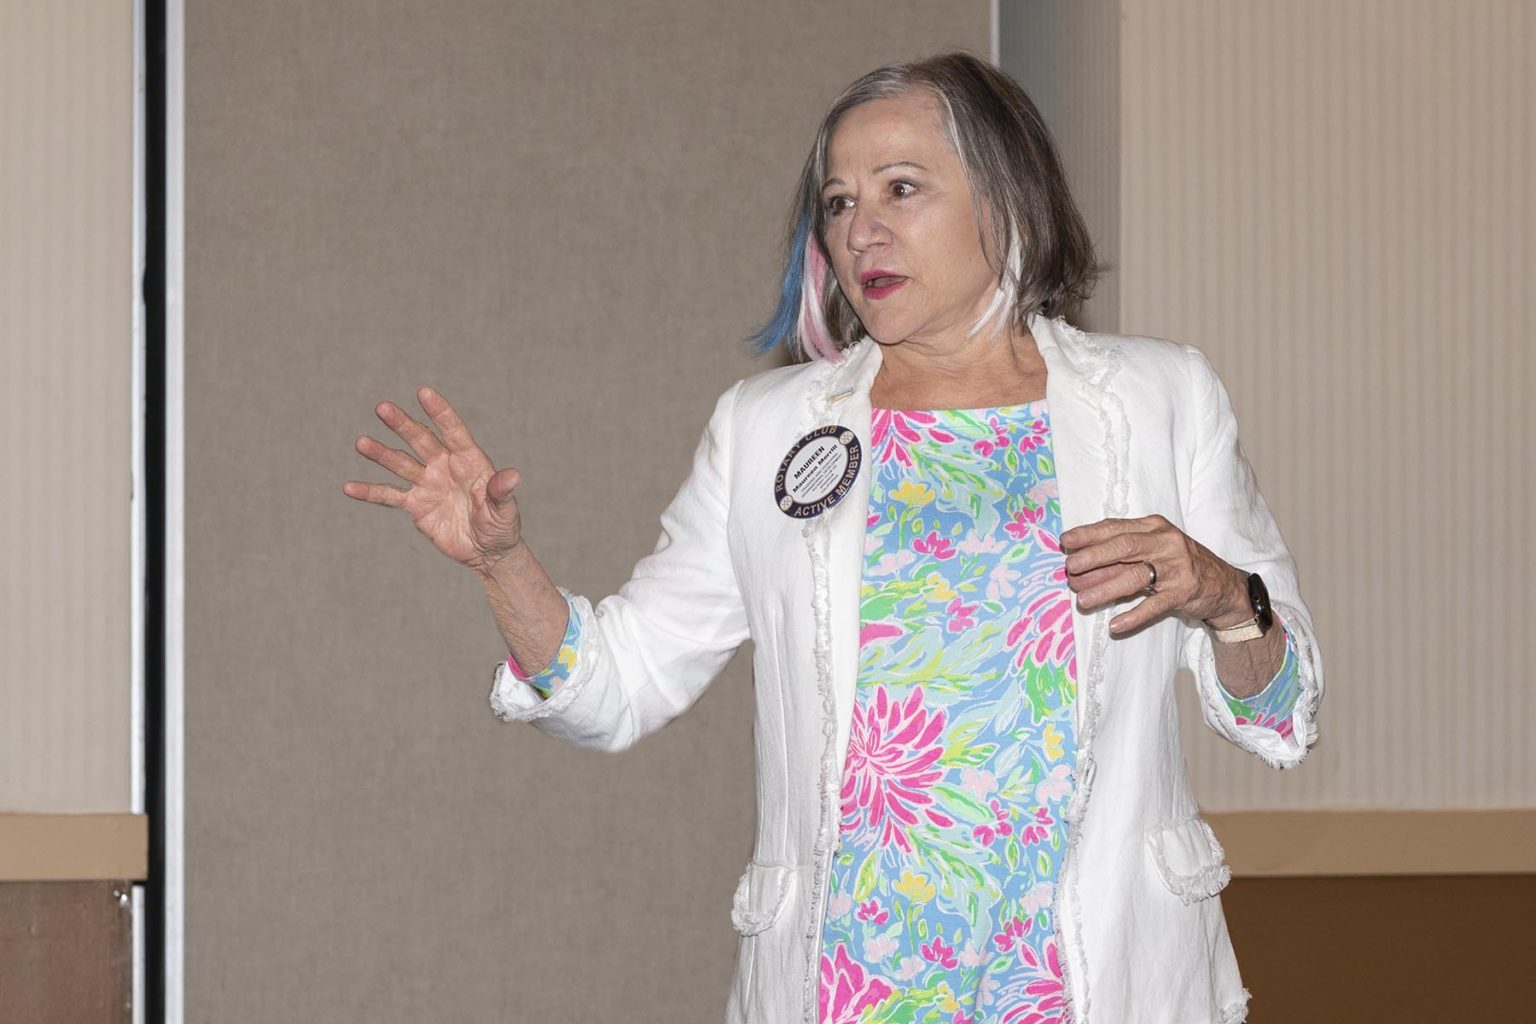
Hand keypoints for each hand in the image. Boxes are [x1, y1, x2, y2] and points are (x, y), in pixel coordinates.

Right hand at [343, 387, 523, 574]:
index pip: (453, 431)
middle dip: (403, 424)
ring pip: (401, 464)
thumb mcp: (505, 510)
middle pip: (421, 440)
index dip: (440, 412)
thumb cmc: (502, 526)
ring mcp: (428, 484)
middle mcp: (445, 466)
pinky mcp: (416, 505)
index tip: (424, 392)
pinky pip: (389, 496)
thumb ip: (502, 492)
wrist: (487, 552)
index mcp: (469, 461)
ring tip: (361, 443)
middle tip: (382, 407)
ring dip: (381, 453)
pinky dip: (370, 492)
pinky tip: (349, 487)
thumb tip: (515, 475)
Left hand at [1059, 515, 1246, 635]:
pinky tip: (1115, 625)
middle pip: (1124, 546)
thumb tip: (1078, 563)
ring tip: (1082, 601)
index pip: (1116, 528)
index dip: (1089, 534)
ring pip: (1136, 576)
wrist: (1223, 585)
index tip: (1065, 542)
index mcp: (1153, 526)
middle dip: (1094, 557)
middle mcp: (1165, 542)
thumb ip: (1121, 551)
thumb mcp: (1153, 548)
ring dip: (1106, 589)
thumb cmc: (1177, 564)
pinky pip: (1155, 605)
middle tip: (1070, 569)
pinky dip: (1134, 616)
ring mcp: (1177, 567)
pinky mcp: (1185, 592)